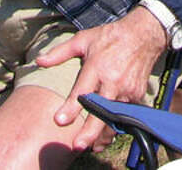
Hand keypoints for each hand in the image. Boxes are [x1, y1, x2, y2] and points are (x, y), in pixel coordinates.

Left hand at [35, 8, 167, 151]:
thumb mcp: (83, 39)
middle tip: (78, 145)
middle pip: (102, 110)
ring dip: (103, 134)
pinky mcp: (137, 95)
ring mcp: (127, 89)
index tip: (60, 120)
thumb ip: (60, 52)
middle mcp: (113, 80)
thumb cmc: (109, 37)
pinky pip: (126, 115)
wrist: (143, 35)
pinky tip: (106, 136)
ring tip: (92, 146)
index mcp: (97, 66)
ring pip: (114, 117)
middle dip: (90, 130)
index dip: (71, 107)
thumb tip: (38, 61)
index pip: (82, 91)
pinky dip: (116, 125)